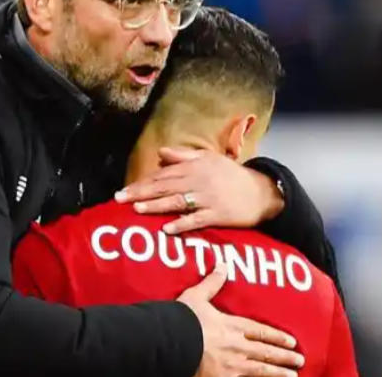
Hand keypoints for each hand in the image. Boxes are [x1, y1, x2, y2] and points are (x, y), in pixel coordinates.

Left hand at [116, 147, 283, 233]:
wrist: (262, 192)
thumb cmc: (232, 176)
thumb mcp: (209, 159)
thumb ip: (184, 156)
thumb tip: (161, 153)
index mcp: (195, 166)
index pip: (163, 174)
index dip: (143, 182)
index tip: (125, 189)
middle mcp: (199, 180)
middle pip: (165, 186)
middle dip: (141, 193)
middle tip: (120, 199)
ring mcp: (208, 198)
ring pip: (177, 201)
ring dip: (156, 206)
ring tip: (137, 209)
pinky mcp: (218, 215)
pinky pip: (197, 220)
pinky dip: (182, 224)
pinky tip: (167, 228)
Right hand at [178, 262, 303, 376]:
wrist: (171, 341)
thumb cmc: (183, 320)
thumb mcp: (196, 297)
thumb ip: (211, 283)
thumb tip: (222, 264)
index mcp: (231, 325)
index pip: (260, 331)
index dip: (277, 336)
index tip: (291, 340)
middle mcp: (236, 346)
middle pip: (266, 351)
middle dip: (284, 356)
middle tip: (300, 359)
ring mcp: (232, 365)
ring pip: (261, 370)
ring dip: (279, 372)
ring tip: (293, 375)